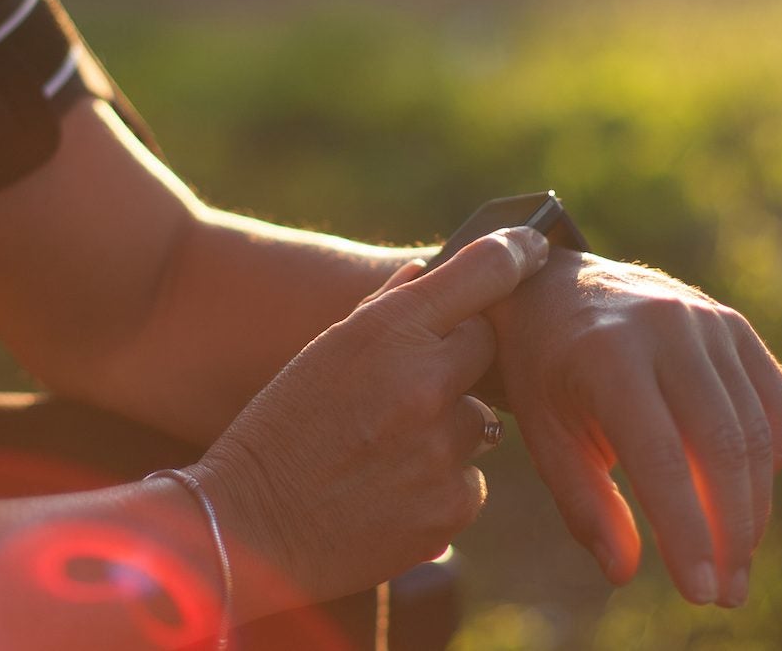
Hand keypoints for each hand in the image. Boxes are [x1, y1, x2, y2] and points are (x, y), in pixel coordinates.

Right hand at [194, 227, 549, 616]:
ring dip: (445, 430)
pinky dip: (440, 485)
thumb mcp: (320, 354)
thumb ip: (382, 311)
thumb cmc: (276, 434)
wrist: (245, 534)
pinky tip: (388, 493)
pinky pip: (470, 480)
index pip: (481, 273)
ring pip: (478, 421)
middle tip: (403, 389)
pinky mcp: (451, 507)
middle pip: (485, 348)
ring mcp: (441, 450)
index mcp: (387, 333)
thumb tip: (430, 274)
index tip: (535, 247)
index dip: (515, 254)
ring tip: (382, 454)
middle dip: (456, 360)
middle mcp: (424, 383)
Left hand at [487, 251, 781, 607]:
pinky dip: (773, 454)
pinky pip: (776, 400)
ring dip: (756, 506)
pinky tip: (754, 494)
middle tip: (728, 593)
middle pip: (722, 446)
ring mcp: (707, 322)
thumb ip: (585, 503)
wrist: (557, 287)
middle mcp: (665, 329)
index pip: (661, 457)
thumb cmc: (546, 373)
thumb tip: (625, 571)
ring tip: (739, 562)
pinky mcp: (734, 325)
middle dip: (732, 531)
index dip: (687, 530)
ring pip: (756, 429)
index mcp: (607, 355)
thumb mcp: (547, 435)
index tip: (700, 591)